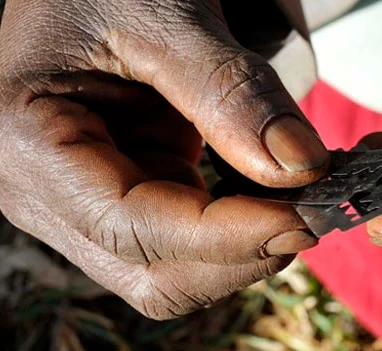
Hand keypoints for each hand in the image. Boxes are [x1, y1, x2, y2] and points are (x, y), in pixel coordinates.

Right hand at [0, 0, 327, 318]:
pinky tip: (272, 197)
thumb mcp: (164, 15)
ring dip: (243, 250)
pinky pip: (186, 240)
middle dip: (237, 256)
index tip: (301, 218)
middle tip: (310, 214)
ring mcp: (88, 202)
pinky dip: (237, 230)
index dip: (225, 236)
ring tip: (297, 202)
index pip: (130, 228)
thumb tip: (300, 165)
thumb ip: (229, 91)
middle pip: (151, 275)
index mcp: (29, 144)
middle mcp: (47, 194)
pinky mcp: (129, 195)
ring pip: (174, 270)